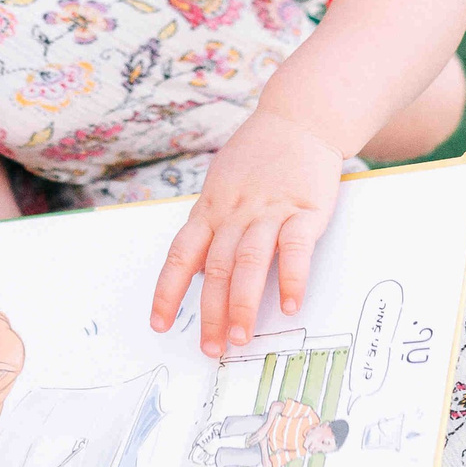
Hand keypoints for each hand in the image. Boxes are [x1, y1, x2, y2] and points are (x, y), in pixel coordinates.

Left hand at [149, 110, 344, 356]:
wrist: (300, 118)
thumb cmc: (260, 155)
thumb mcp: (222, 184)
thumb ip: (211, 225)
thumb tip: (197, 269)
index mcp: (211, 208)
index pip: (181, 255)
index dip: (168, 291)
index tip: (160, 324)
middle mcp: (236, 212)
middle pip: (216, 268)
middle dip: (211, 312)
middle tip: (210, 349)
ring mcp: (270, 210)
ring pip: (249, 262)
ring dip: (243, 304)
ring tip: (240, 338)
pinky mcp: (305, 210)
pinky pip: (296, 249)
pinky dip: (291, 279)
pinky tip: (289, 305)